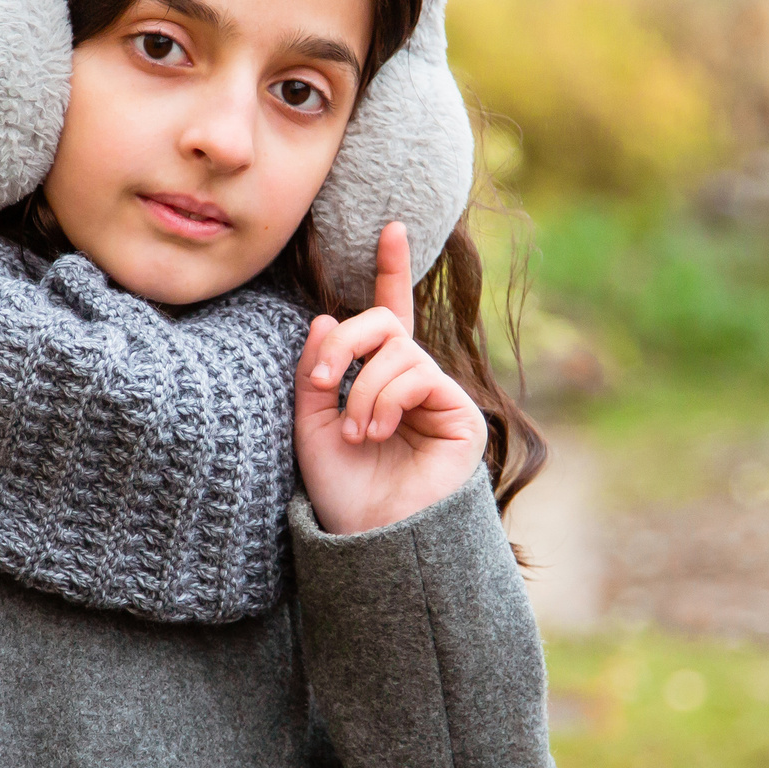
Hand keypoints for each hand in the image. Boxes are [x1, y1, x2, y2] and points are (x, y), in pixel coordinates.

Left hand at [294, 222, 486, 534]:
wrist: (371, 541)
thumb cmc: (341, 492)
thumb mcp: (309, 424)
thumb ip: (314, 371)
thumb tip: (326, 316)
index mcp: (375, 379)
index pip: (386, 315)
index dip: (391, 271)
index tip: (392, 226)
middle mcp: (411, 381)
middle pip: (382, 324)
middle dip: (344, 344)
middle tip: (322, 384)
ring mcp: (438, 395)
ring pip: (397, 351)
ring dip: (363, 389)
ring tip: (354, 432)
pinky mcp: (459, 413)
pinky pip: (418, 375)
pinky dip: (386, 398)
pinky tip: (375, 431)